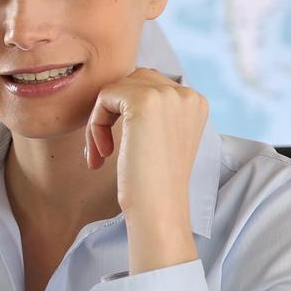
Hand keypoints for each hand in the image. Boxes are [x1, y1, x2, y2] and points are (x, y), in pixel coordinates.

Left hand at [84, 68, 207, 273]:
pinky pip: (104, 97)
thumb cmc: (153, 183)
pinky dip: (95, 124)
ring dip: (100, 121)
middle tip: (104, 151)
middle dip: (112, 113)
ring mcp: (167, 94)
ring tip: (102, 154)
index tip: (118, 148)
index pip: (148, 85)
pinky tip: (103, 152)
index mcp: (195, 101)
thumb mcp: (161, 138)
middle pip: (131, 81)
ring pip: (115, 90)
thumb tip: (122, 88)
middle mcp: (186, 93)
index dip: (125, 114)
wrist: (158, 209)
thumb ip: (153, 111)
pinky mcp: (143, 101)